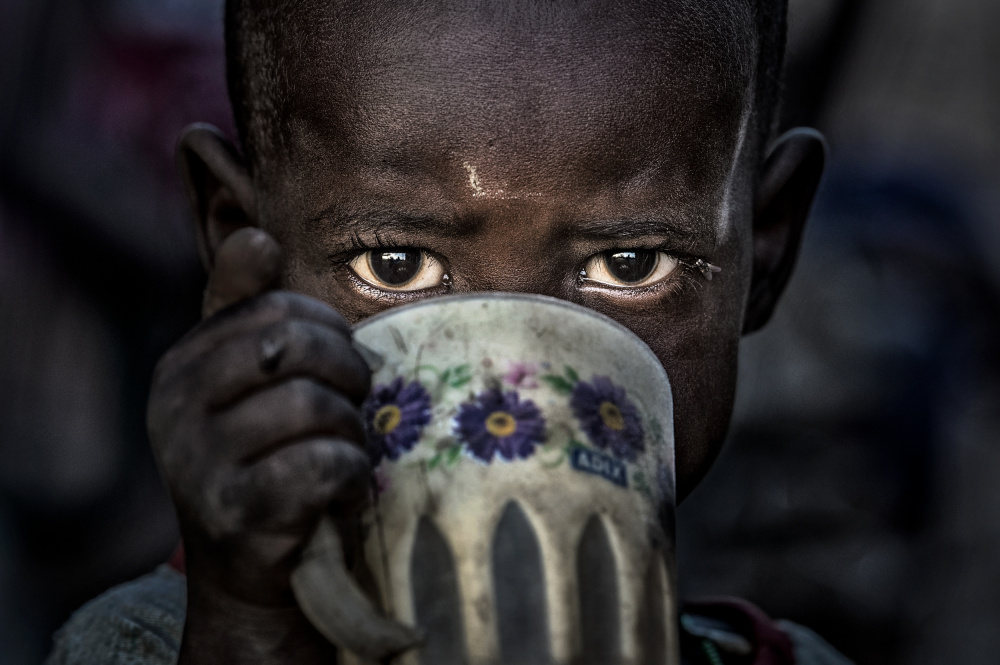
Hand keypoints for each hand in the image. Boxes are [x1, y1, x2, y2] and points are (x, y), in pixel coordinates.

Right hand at [148, 228, 371, 663]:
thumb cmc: (265, 461)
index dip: (331, 334)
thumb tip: (256, 234)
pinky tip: (343, 491)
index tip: (336, 365)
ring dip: (354, 433)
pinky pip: (325, 464)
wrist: (250, 572)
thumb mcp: (249, 385)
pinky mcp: (238, 514)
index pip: (279, 308)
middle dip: (349, 374)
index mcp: (183, 364)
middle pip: (296, 346)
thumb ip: (251, 311)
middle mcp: (176, 406)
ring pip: (316, 406)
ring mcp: (200, 462)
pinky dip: (353, 476)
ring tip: (345, 454)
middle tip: (355, 406)